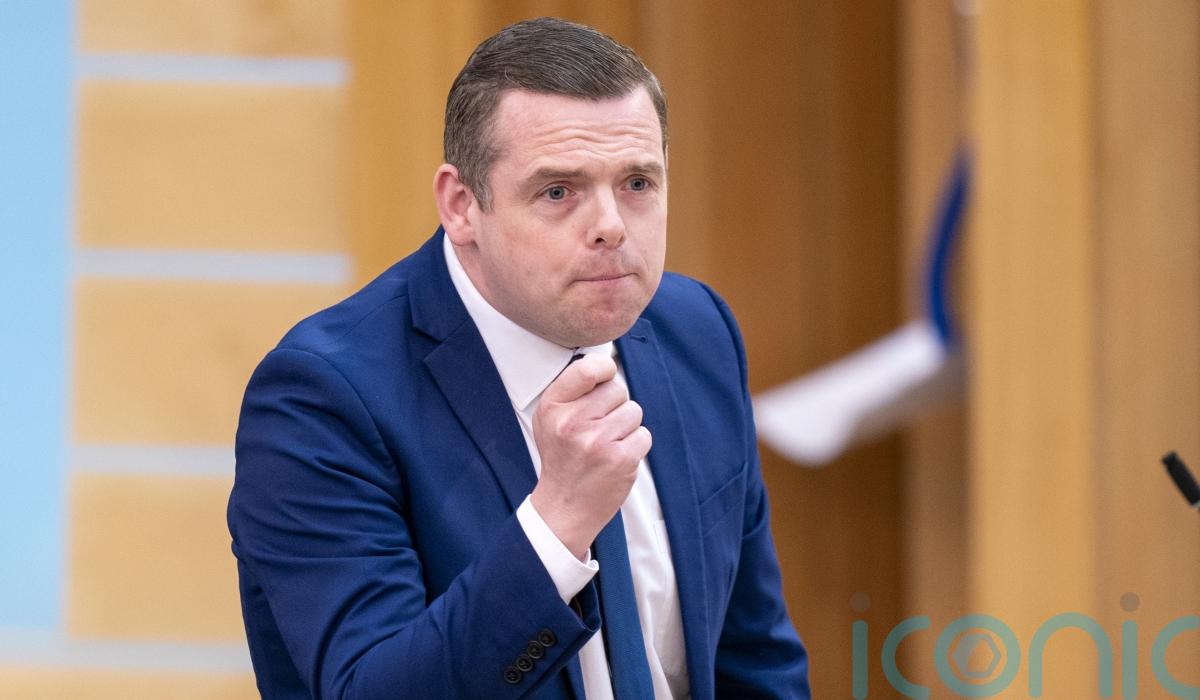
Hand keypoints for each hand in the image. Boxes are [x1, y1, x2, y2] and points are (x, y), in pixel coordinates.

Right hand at [530, 354, 651, 558]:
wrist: (565, 506)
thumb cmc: (561, 457)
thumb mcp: (549, 419)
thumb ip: (573, 390)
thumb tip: (607, 365)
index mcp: (553, 407)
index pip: (589, 369)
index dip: (604, 370)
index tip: (604, 378)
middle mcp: (573, 422)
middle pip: (617, 389)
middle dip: (614, 405)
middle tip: (598, 428)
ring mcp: (598, 441)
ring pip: (633, 411)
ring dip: (626, 427)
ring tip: (606, 444)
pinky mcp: (621, 459)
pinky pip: (643, 434)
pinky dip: (635, 445)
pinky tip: (617, 457)